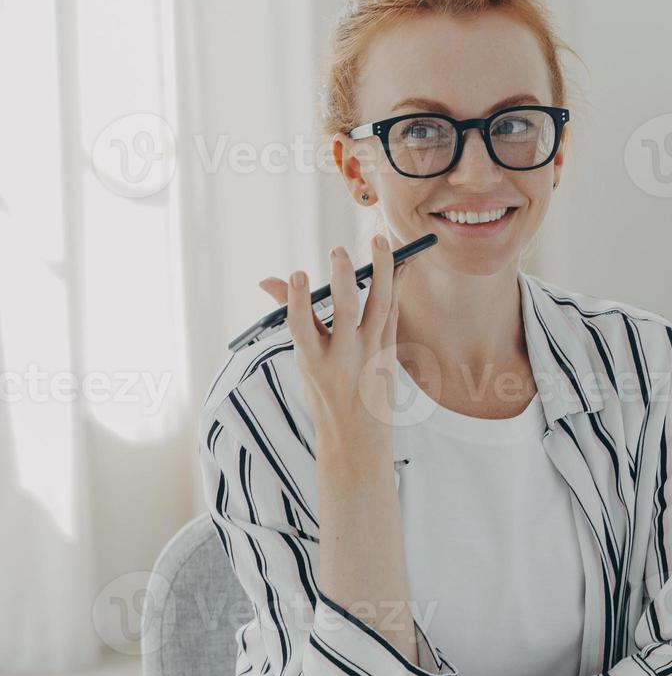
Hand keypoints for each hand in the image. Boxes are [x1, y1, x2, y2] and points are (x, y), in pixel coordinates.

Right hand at [276, 234, 402, 447]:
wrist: (357, 434)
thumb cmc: (324, 390)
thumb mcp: (304, 359)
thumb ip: (293, 315)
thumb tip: (268, 281)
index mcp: (313, 362)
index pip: (301, 328)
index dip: (298, 301)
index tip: (298, 274)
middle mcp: (344, 358)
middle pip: (345, 313)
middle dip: (343, 279)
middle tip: (337, 251)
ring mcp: (371, 354)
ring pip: (380, 307)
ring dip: (381, 271)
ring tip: (380, 241)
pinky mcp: (390, 352)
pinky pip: (394, 312)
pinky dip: (396, 285)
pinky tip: (400, 262)